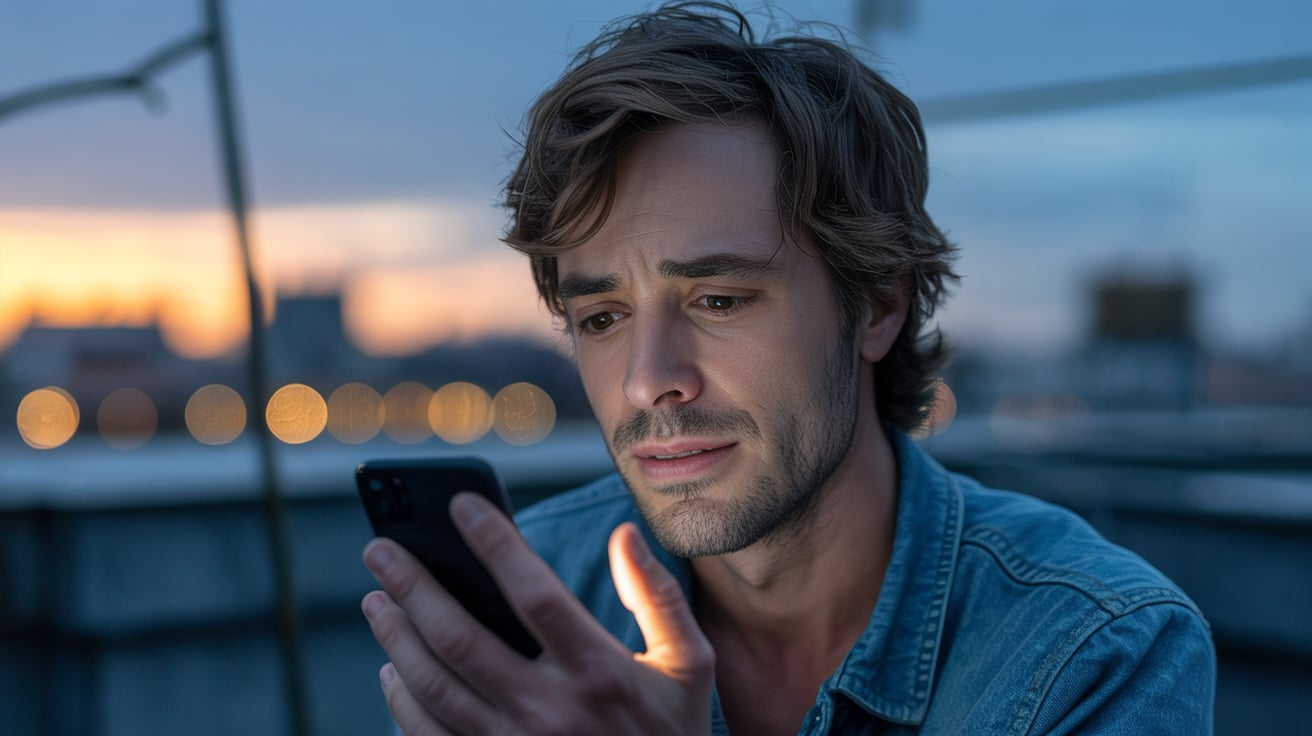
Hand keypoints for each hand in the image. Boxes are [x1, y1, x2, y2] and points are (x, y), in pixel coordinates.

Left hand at [361, 491, 715, 734]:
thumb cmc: (670, 735)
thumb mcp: (688, 666)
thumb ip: (659, 598)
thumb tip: (625, 535)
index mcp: (600, 673)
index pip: (534, 593)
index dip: (494, 542)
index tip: (461, 504)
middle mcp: (550, 712)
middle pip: (461, 637)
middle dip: (412, 586)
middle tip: (380, 550)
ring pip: (433, 685)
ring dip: (397, 637)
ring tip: (377, 600)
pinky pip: (429, 735)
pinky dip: (401, 701)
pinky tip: (392, 670)